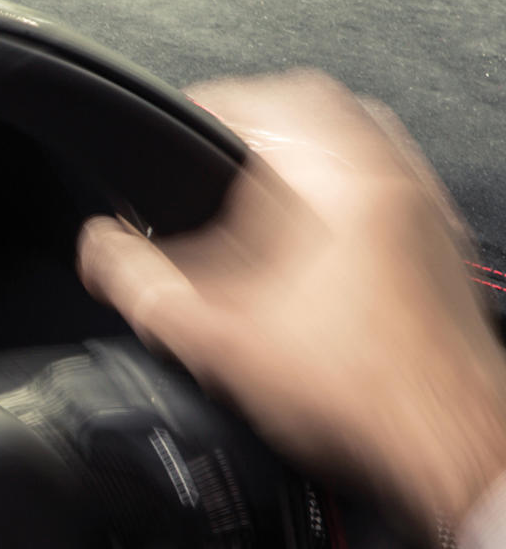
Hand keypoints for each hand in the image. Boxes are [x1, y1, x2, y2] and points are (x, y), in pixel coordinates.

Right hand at [78, 70, 505, 535]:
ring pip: (356, 142)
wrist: (450, 449)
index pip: (254, 98)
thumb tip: (98, 249)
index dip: (196, 109)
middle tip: (206, 158)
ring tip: (250, 198)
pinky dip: (337, 191)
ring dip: (298, 156)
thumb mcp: (211, 341)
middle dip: (250, 124)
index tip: (169, 131)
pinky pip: (384, 184)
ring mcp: (425, 211)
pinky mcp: (441, 248)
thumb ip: (139, 285)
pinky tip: (305, 246)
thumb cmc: (356, 397)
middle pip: (313, 105)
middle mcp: (391, 179)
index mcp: (334, 178)